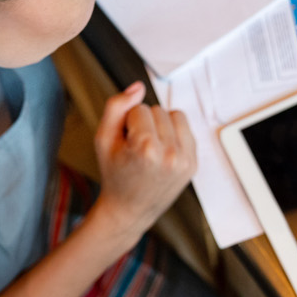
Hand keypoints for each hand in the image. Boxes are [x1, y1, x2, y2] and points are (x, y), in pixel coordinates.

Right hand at [90, 81, 196, 243]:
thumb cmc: (114, 174)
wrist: (129, 209)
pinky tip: (162, 151)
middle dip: (145, 123)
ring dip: (161, 126)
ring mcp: (184, 160)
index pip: (139, 109)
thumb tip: (138, 87)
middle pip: (158, 110)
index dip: (127, 123)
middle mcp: (170, 155)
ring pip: (174, 115)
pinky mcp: (193, 163)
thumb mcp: (103, 139)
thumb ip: (116, 107)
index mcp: (146, 149)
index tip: (125, 144)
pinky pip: (186, 128)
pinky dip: (174, 134)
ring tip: (149, 148)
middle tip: (136, 149)